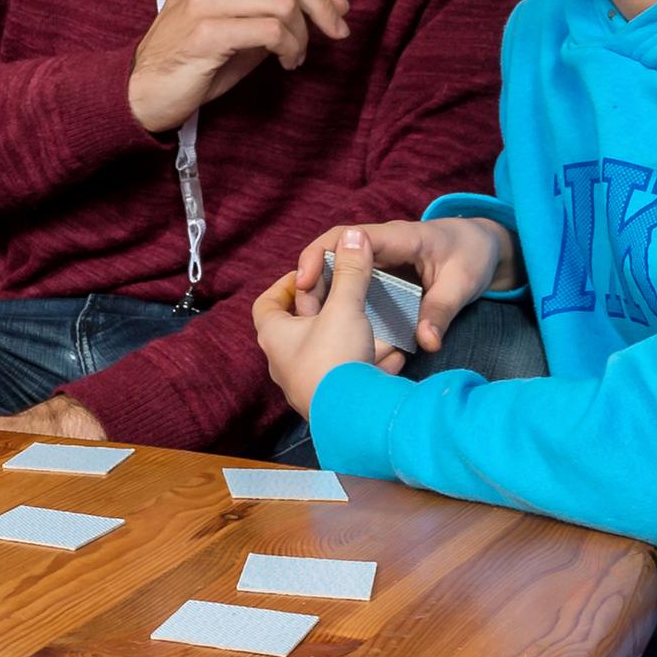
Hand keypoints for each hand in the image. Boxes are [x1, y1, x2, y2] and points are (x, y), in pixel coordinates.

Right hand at [126, 0, 362, 135]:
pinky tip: (284, 62)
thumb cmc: (197, 57)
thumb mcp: (249, 27)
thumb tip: (340, 2)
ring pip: (282, 3)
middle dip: (321, 6)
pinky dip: (289, 48)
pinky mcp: (205, 30)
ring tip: (296, 56)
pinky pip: (270, 29)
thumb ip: (289, 9)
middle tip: (337, 32)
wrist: (145, 91)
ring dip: (302, 35)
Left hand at [251, 234, 405, 420]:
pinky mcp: (332, 401)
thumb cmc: (336, 360)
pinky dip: (367, 364)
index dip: (285, 285)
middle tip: (347, 295)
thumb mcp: (345, 308)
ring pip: (329, 352)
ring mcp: (307, 384)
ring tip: (375, 326)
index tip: (309, 275)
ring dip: (352, 338)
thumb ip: (351, 272)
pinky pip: (348, 375)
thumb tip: (353, 236)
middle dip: (328, 310)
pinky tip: (390, 358)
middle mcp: (284, 362)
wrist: (353, 420)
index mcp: (275, 336)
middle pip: (300, 327)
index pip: (267, 303)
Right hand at [297, 213, 518, 352]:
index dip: (322, 255)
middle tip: (303, 314)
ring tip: (309, 324)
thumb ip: (442, 312)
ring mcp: (379, 260)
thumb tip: (426, 343)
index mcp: (399, 237)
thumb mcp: (463, 284)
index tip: (306, 282)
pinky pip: (352, 284)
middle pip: (333, 253)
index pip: (349, 237)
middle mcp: (382, 245)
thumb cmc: (473, 256)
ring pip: (338, 270)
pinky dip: (338, 301)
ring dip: (321, 293)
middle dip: (312, 279)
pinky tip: (332, 326)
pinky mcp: (381, 275)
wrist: (484, 247)